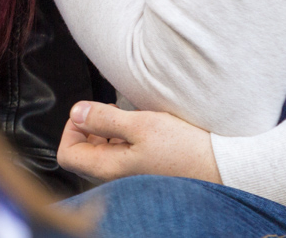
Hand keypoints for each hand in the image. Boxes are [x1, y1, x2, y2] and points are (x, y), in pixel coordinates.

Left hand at [57, 102, 219, 184]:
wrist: (218, 166)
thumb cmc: (183, 149)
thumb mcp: (141, 124)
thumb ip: (104, 119)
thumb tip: (76, 112)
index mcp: (109, 167)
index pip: (67, 153)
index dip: (72, 128)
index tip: (88, 112)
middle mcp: (116, 175)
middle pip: (85, 150)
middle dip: (92, 125)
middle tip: (111, 110)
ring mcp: (130, 173)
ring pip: (105, 149)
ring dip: (110, 128)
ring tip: (131, 116)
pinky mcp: (145, 168)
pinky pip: (124, 151)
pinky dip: (127, 135)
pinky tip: (145, 126)